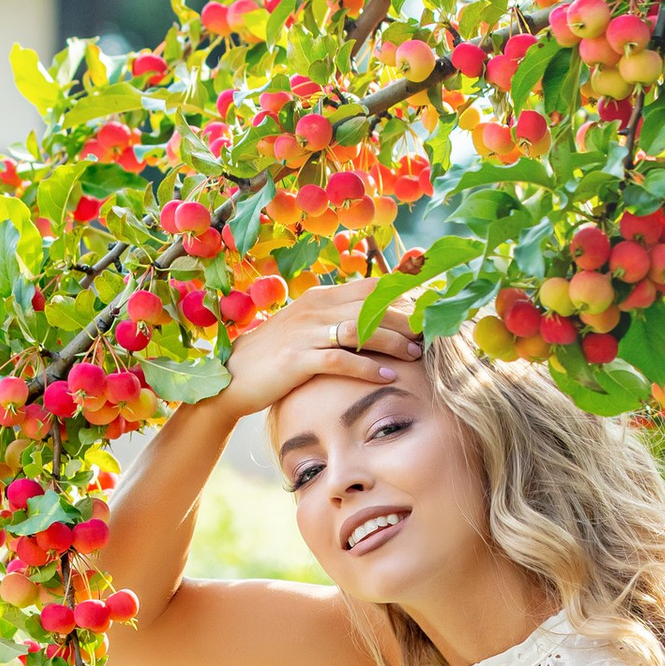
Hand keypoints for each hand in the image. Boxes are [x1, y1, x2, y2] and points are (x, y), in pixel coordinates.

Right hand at [209, 281, 418, 423]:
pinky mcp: (297, 359)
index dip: (402, 295)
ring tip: (417, 355)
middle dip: (406, 320)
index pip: (370, 288)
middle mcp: (314, 309)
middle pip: (371, 307)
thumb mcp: (307, 329)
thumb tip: (373, 322)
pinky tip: (388, 377)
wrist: (233, 376)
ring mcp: (305, 332)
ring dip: (393, 342)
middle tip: (431, 334)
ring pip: (360, 330)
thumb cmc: (275, 356)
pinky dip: (367, 367)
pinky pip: (340, 360)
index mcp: (320, 297)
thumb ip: (336, 320)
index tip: (428, 308)